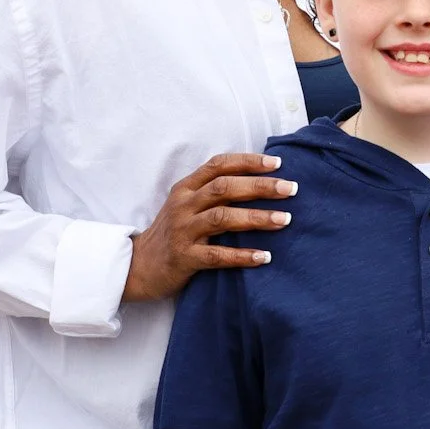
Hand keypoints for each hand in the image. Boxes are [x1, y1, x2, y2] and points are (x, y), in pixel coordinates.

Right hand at [123, 154, 295, 302]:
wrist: (138, 267)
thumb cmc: (174, 233)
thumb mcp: (187, 205)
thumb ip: (214, 192)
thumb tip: (261, 180)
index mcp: (186, 188)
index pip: (218, 165)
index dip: (248, 161)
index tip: (278, 163)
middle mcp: (183, 205)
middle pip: (224, 188)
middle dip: (261, 186)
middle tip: (291, 189)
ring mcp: (182, 231)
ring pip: (222, 218)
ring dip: (257, 218)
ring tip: (286, 220)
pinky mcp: (184, 257)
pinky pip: (216, 255)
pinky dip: (242, 255)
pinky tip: (264, 257)